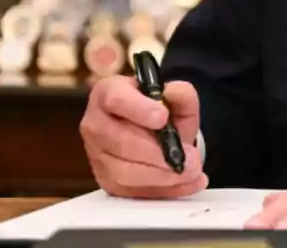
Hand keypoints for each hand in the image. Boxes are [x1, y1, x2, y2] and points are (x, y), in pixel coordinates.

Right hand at [80, 75, 205, 198]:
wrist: (150, 130)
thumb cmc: (158, 110)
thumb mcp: (174, 97)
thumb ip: (180, 93)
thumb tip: (174, 93)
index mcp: (108, 93)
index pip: (115, 99)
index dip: (138, 109)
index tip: (163, 118)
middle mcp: (95, 124)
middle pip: (120, 142)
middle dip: (158, 153)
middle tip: (190, 158)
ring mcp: (97, 155)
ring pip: (123, 172)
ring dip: (162, 176)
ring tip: (191, 172)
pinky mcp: (105, 180)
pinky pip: (131, 192)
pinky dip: (162, 190)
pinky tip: (185, 185)